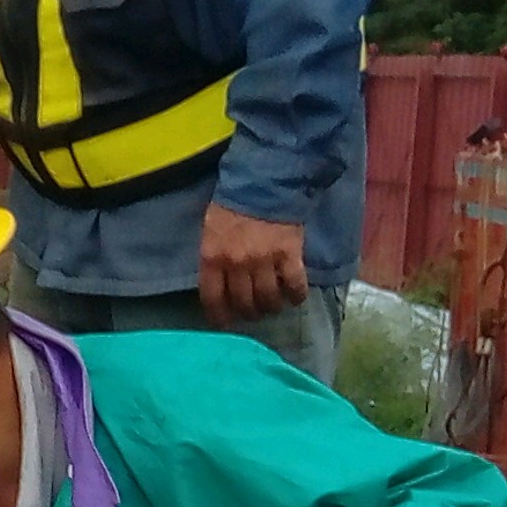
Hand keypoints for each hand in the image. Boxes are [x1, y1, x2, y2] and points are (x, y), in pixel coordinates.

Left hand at [201, 203, 311, 327]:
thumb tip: (217, 281)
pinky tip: (295, 296)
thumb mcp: (211, 228)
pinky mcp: (289, 255)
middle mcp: (237, 265)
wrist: (265, 182)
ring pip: (268, 299)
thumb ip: (213, 255)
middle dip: (249, 312)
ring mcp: (264, 261)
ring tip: (273, 305)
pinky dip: (296, 295)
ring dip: (271, 306)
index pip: (213, 298)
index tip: (225, 324)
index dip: (219, 316)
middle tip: (253, 312)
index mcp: (213, 257)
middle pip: (243, 303)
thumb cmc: (233, 203)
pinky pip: (294, 285)